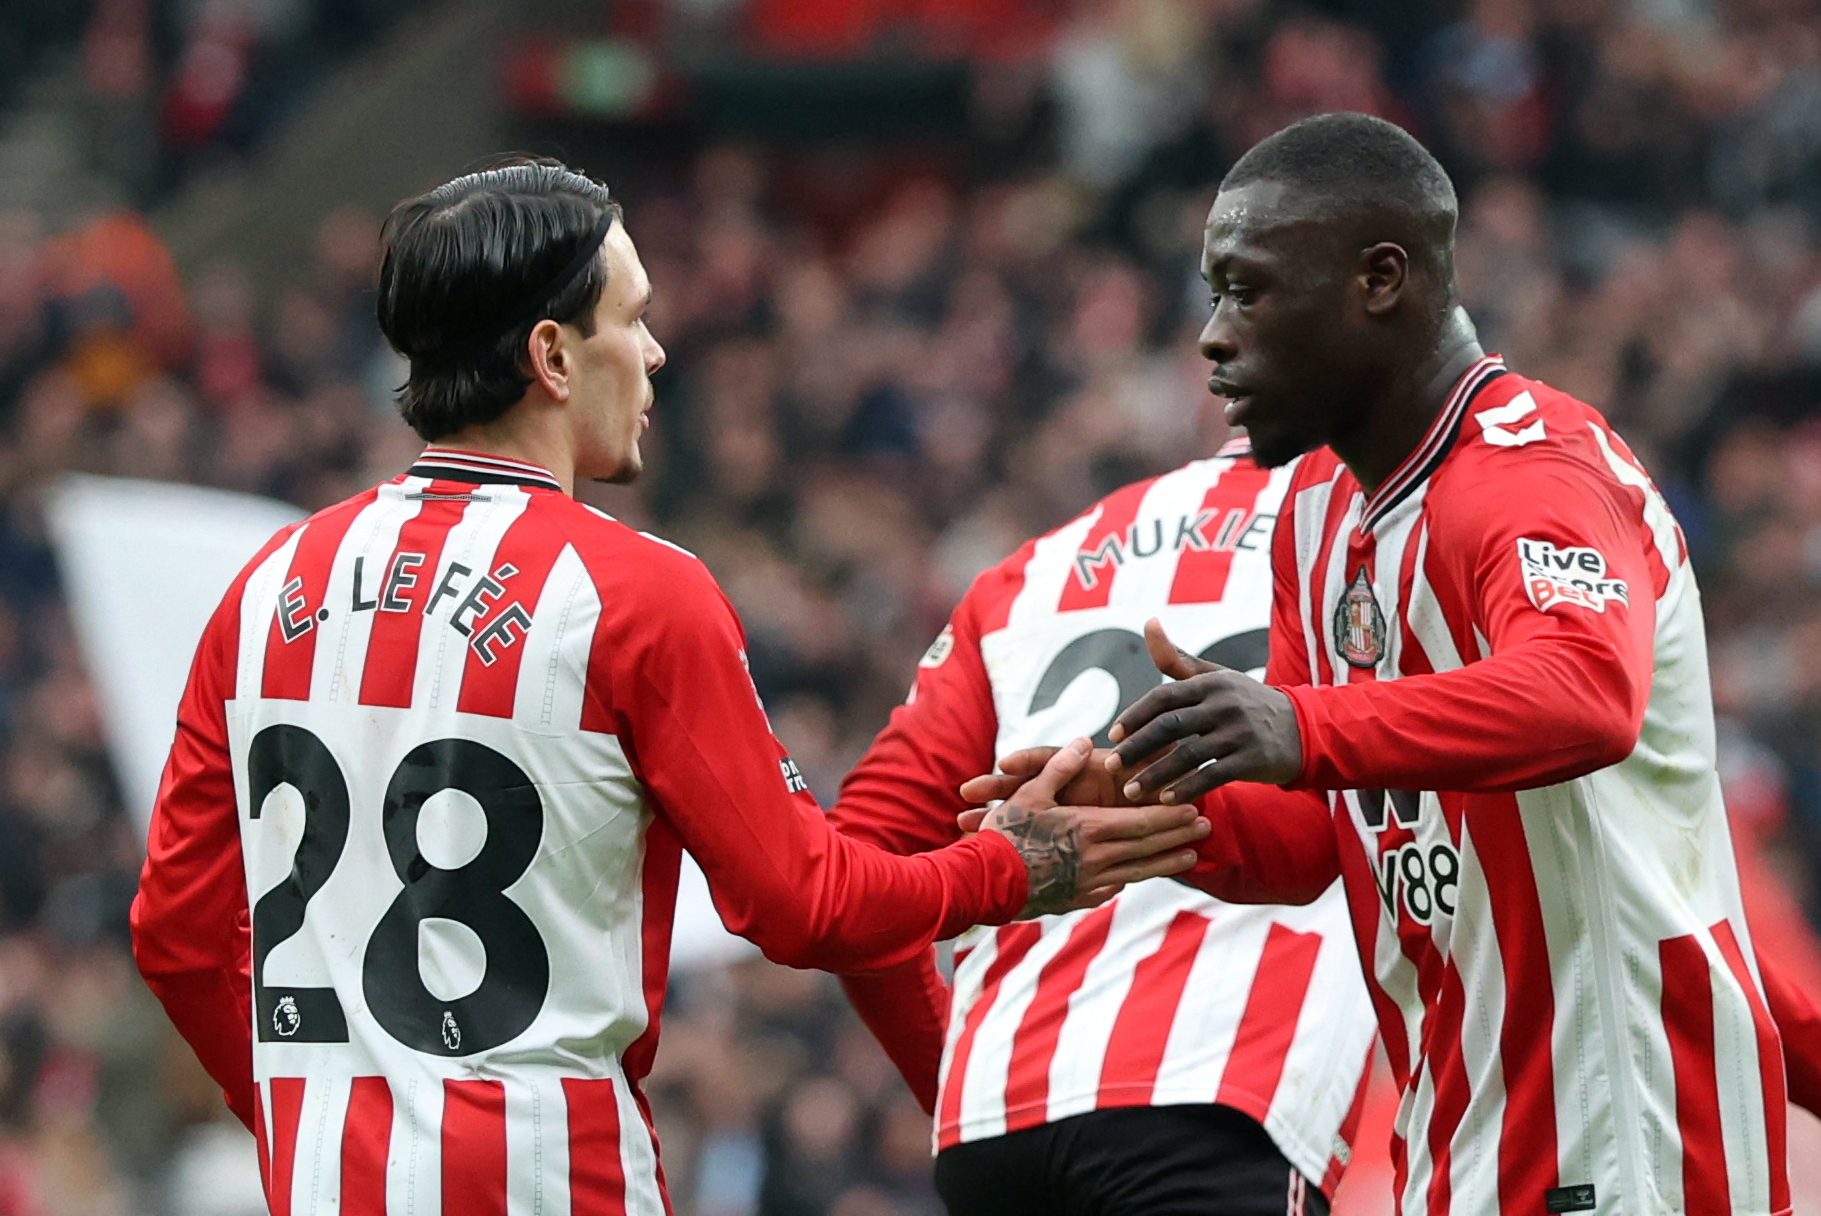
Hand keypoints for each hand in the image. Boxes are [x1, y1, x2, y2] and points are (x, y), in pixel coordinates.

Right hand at [977, 738, 1209, 917]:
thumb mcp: (1029, 793)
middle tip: (1206, 829)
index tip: (1196, 808)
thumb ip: (1060, 766)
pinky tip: (1137, 879)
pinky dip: (1129, 881)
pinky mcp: (1074, 900)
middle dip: (1178, 837)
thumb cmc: (1003, 835)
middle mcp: (1096, 859)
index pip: (1142, 822)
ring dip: (1166, 863)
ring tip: (1190, 858)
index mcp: (1088, 829)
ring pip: (1137, 872)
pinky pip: (1110, 889)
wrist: (980, 884)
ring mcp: (1087, 884)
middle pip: (1147, 847)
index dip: (1170, 816)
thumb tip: (1084, 741)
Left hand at [1103, 618, 1301, 803]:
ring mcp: (1240, 732)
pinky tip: (1166, 800)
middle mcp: (1224, 704)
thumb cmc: (1245, 702)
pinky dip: (1187, 788)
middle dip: (1136, 748)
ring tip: (1131, 791)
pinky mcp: (1253, 759)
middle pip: (1170, 726)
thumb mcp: (1215, 677)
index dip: (1134, 716)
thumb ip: (1177, 659)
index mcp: (1210, 683)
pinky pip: (1213, 776)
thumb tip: (1149, 622)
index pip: (1163, 697)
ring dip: (1155, 775)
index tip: (1112, 737)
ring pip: (1188, 755)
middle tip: (1111, 767)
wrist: (1302, 728)